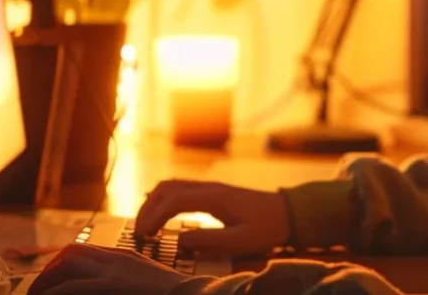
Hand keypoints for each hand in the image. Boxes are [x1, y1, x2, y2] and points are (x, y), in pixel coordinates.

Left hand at [27, 243, 188, 294]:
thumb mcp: (146, 283)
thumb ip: (127, 281)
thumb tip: (111, 289)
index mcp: (124, 257)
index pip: (84, 251)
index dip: (61, 264)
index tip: (52, 281)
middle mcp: (116, 259)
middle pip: (71, 253)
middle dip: (50, 271)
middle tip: (39, 291)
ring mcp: (113, 271)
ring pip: (66, 265)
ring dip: (47, 282)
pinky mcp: (112, 286)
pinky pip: (72, 287)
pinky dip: (55, 293)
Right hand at [135, 180, 290, 256]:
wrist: (288, 212)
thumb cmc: (267, 227)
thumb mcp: (241, 240)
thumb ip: (210, 241)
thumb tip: (179, 242)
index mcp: (214, 197)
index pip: (174, 200)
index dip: (154, 216)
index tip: (144, 235)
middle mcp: (209, 187)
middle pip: (167, 188)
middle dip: (148, 208)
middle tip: (139, 232)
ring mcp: (210, 187)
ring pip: (172, 185)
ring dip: (154, 202)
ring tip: (146, 226)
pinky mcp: (212, 193)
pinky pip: (181, 190)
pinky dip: (165, 200)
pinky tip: (161, 216)